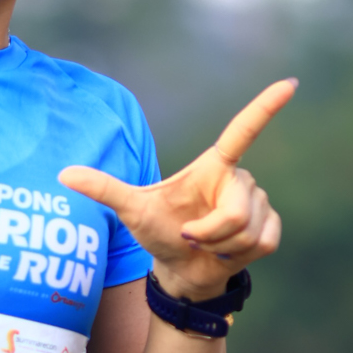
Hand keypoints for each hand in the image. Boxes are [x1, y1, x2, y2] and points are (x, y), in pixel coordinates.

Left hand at [59, 79, 294, 300]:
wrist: (180, 269)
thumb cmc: (157, 232)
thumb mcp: (130, 211)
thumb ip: (103, 189)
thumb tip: (62, 174)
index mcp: (214, 165)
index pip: (243, 131)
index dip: (266, 107)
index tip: (290, 83)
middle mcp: (241, 179)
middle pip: (237, 210)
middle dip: (210, 233)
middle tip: (191, 236)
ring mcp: (261, 203)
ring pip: (248, 229)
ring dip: (220, 247)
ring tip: (207, 245)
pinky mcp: (271, 229)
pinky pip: (262, 243)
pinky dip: (238, 256)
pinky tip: (226, 254)